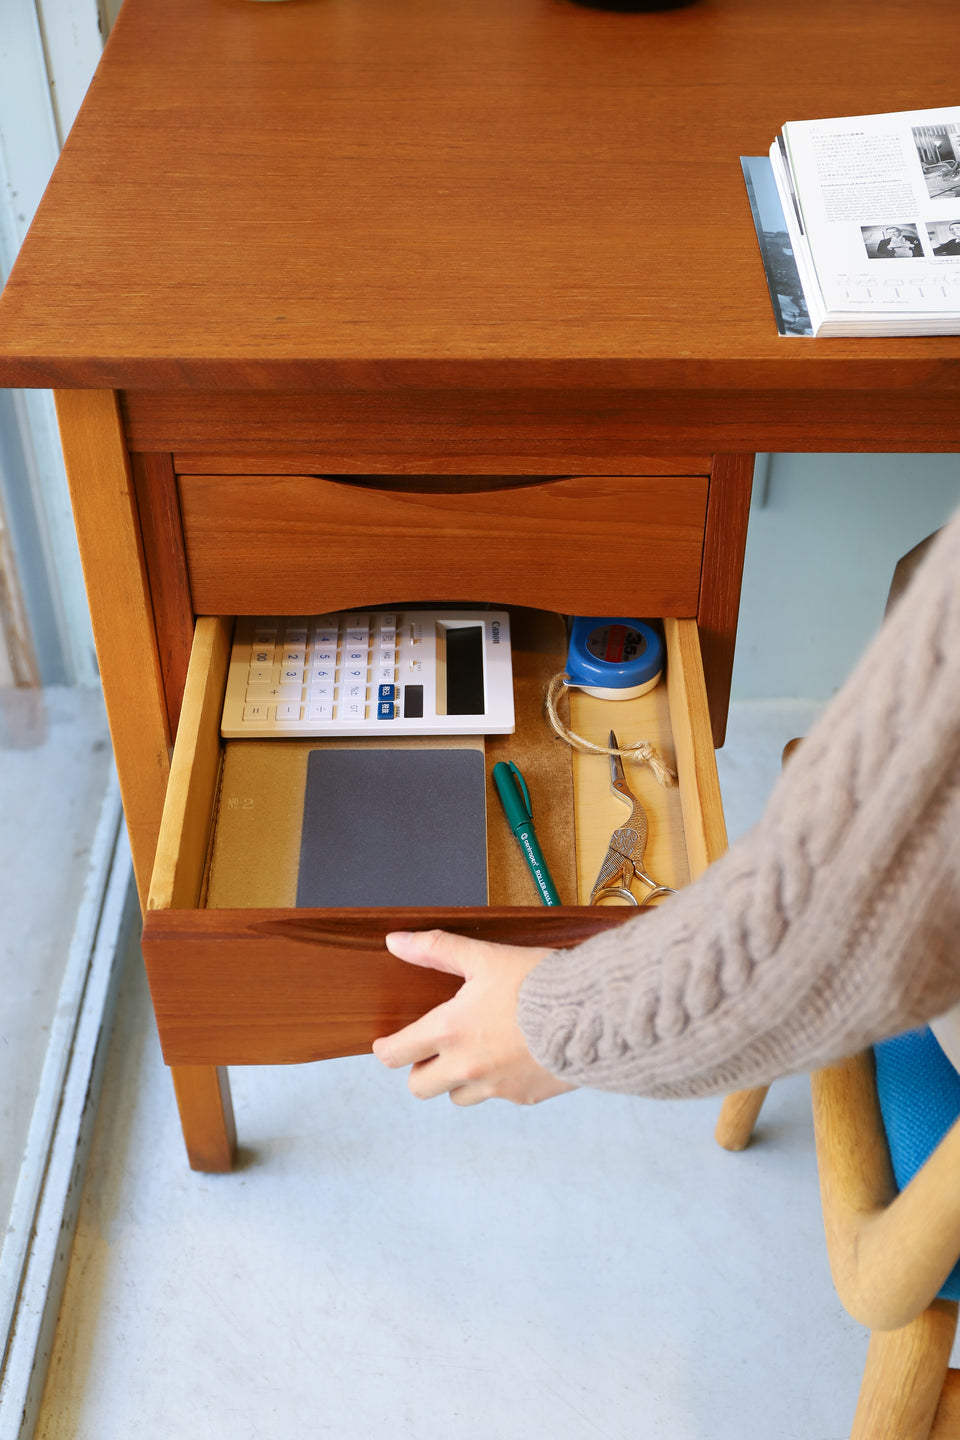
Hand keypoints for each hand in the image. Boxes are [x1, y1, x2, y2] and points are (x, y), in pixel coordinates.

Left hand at [372, 929, 575, 1106]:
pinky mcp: (523, 1097)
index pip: (395, 1055)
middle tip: (434, 1050)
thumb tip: (394, 942)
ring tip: (477, 1051)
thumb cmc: (538, 981)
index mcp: (449, 1031)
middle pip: (419, 1087)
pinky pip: (497, 1096)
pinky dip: (497, 1081)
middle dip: (421, 1070)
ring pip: (456, 1097)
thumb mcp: (485, 956)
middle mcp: (466, 1066)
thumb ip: (436, 949)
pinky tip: (514, 1055)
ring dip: (458, 1080)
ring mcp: (495, 1087)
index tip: (389, 1044)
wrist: (592, 1013)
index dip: (387, 1049)